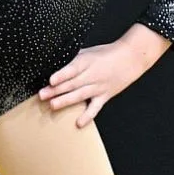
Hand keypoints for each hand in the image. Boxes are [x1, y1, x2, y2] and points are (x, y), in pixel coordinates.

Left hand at [38, 27, 171, 127]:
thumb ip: (72, 58)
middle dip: (56, 90)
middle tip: (42, 95)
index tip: (51, 80)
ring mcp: (98, 87)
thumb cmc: (107, 54)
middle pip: (72, 83)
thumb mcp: (88, 51)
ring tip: (53, 105)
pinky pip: (95, 108)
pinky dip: (87, 116)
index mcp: (86, 61)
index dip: (61, 75)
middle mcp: (92, 75)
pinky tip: (79, 123)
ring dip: (66, 101)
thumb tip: (54, 63)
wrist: (130, 58)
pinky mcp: (104, 96)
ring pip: (80, 95)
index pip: (72, 68)